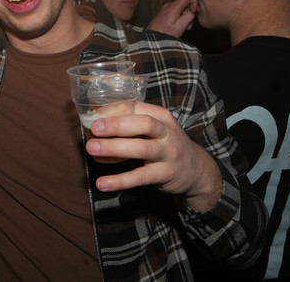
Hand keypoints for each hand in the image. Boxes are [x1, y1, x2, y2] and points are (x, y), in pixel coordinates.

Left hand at [85, 102, 221, 211]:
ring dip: (114, 148)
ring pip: (141, 148)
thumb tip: (96, 118)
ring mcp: (168, 154)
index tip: (93, 114)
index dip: (114, 109)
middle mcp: (167, 132)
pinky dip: (120, 181)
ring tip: (92, 149)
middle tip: (94, 129)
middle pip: (143, 123)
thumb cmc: (167, 144)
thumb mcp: (156, 128)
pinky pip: (140, 177)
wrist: (197, 171)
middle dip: (116, 124)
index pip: (136, 107)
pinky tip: (102, 183)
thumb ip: (132, 122)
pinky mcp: (165, 174)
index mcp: (161, 116)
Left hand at [147, 0, 196, 37]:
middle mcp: (169, 5)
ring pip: (182, 8)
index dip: (194, 2)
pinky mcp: (164, 13)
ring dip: (185, 17)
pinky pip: (176, 12)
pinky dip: (179, 18)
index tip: (193, 13)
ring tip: (182, 28)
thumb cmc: (165, 34)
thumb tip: (193, 10)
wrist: (151, 39)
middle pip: (186, 2)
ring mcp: (166, 9)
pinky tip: (177, 27)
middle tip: (188, 25)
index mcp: (173, 6)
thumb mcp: (180, 26)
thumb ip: (189, 15)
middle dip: (190, 13)